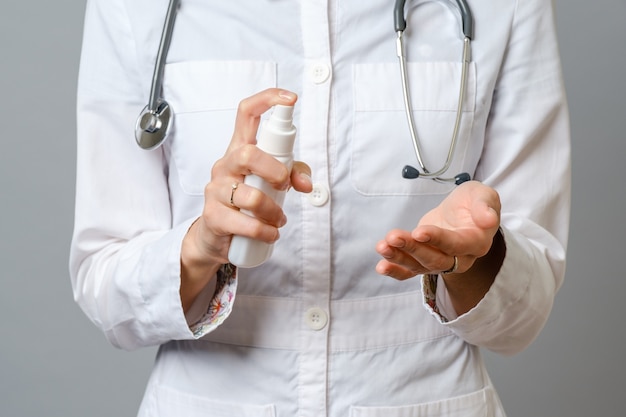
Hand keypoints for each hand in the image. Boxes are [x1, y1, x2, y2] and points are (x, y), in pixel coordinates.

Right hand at [180, 88, 311, 309]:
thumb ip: (293, 174)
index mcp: (240, 149)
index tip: (290, 99)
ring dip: (274, 212)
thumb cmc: (246, 201)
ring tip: (277, 219)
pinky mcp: (213, 216)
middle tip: (283, 186)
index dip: (267, 100)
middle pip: (249, 154)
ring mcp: (215, 189)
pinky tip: (269, 233)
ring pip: (252, 196)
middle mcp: (225, 164)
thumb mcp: (271, 183)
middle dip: (276, 172)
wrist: (216, 235)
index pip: (247, 113)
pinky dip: (266, 231)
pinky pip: (246, 223)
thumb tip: (306, 184)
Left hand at [375, 181, 500, 279]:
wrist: (464, 212)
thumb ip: (486, 205)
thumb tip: (489, 220)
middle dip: (412, 248)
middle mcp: (460, 258)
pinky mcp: (425, 260)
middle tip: (393, 236)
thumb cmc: (475, 202)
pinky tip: (381, 267)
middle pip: (435, 259)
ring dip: (399, 258)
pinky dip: (396, 271)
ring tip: (382, 246)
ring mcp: (441, 262)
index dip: (437, 239)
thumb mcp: (483, 194)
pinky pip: (411, 271)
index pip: (456, 244)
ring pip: (419, 265)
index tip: (418, 232)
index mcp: (476, 242)